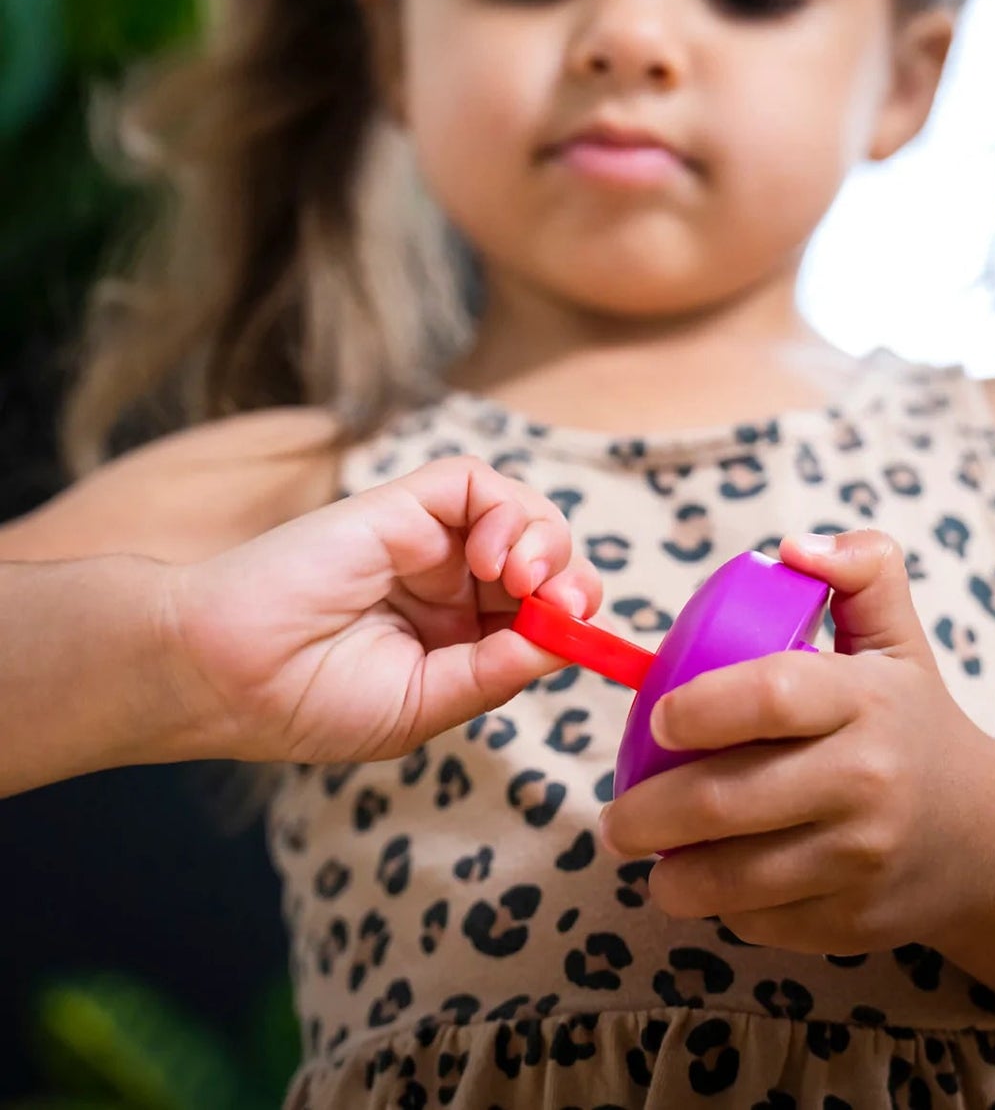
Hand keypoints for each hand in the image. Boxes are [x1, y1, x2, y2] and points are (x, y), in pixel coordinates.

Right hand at [164, 457, 601, 763]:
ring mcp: (426, 539)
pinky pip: (473, 481)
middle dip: (570, 573)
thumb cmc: (307, 701)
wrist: (222, 672)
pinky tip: (488, 557)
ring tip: (521, 580)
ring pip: (520, 511)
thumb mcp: (423, 705)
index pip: (541, 609)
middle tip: (560, 602)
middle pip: (544, 553)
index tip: (579, 631)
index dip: (572, 612)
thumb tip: (568, 638)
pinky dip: (502, 509)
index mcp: (455, 635)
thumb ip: (496, 670)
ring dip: (545, 540)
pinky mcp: (400, 504)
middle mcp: (447, 582)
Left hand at [599, 530, 994, 955]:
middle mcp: (866, 781)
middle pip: (726, 800)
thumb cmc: (915, 723)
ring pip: (732, 877)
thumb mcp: (898, 638)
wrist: (987, 838)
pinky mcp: (851, 921)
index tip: (659, 720)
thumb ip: (859, 569)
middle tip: (615, 813)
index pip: (769, 696)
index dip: (699, 707)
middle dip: (648, 812)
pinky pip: (758, 920)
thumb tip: (790, 547)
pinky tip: (711, 880)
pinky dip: (719, 905)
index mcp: (866, 700)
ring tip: (645, 852)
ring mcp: (860, 859)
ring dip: (670, 872)